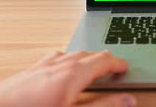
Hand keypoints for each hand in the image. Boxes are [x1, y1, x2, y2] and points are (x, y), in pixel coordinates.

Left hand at [0, 50, 135, 106]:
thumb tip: (128, 101)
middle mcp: (57, 64)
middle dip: (103, 60)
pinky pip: (53, 59)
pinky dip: (66, 62)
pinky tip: (59, 70)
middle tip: (113, 68)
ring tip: (91, 67)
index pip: (103, 60)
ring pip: (70, 55)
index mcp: (72, 73)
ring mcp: (40, 66)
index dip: (118, 64)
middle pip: (88, 54)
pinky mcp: (27, 72)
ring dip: (85, 60)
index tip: (125, 68)